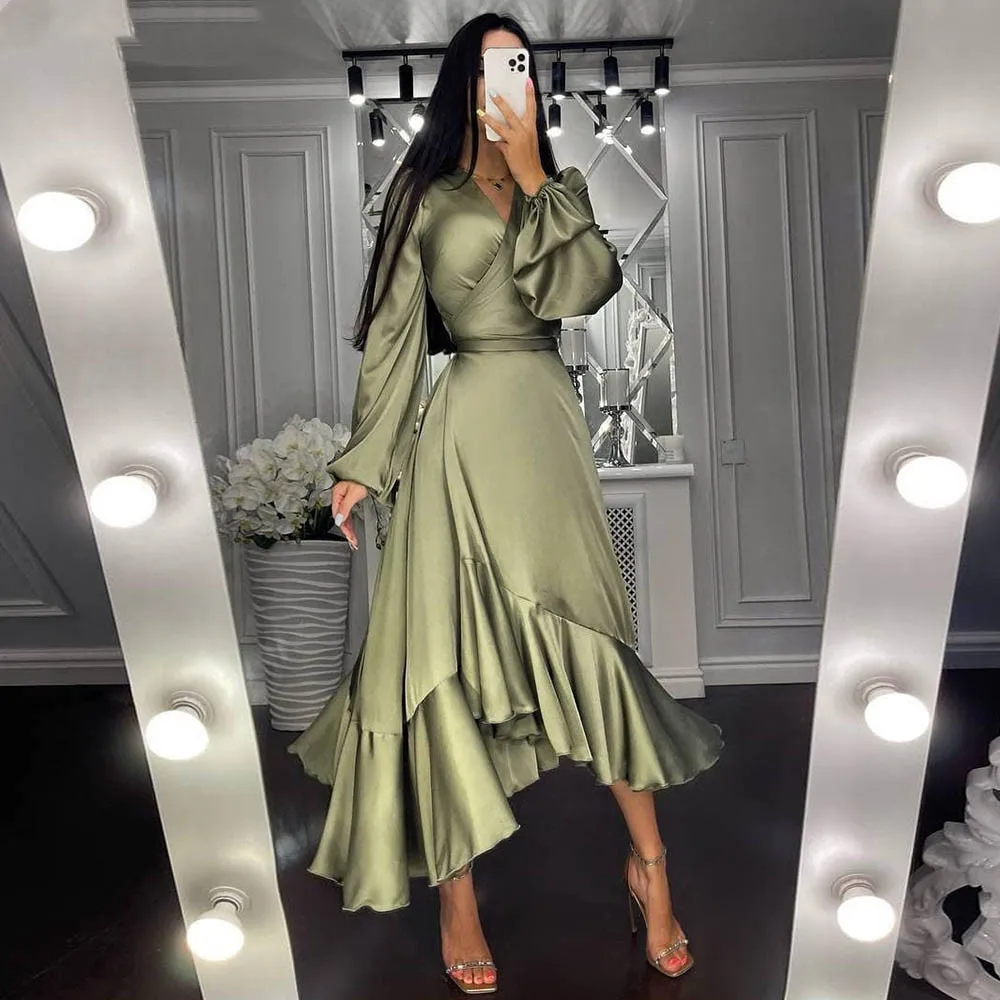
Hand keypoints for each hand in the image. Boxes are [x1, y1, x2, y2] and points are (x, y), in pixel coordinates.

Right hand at [331, 480, 366, 550]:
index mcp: (337, 495)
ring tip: (353, 540)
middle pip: (341, 518)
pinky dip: (350, 523)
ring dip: (349, 529)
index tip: (349, 536)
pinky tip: (352, 530)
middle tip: (353, 542)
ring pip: (345, 518)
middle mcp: (339, 498)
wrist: (368, 471)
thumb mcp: (354, 493)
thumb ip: (345, 507)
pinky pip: (348, 514)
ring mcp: (344, 500)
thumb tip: (339, 520)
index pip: (338, 515)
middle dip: (347, 531)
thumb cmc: (361, 478)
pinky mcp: (350, 501)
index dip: (344, 526)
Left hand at [477, 77, 547, 196]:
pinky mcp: (509, 148)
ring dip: (490, 118)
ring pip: (500, 125)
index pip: (532, 107)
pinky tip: (495, 142)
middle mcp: (525, 131)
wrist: (532, 176)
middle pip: (511, 112)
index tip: (527, 81)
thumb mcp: (528, 143)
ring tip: (481, 112)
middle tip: (493, 92)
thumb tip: (506, 133)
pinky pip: (498, 142)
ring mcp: (516, 139)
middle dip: (501, 101)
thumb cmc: (531, 161)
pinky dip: (496, 142)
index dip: (529, 93)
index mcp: (531, 128)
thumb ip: (517, 135)